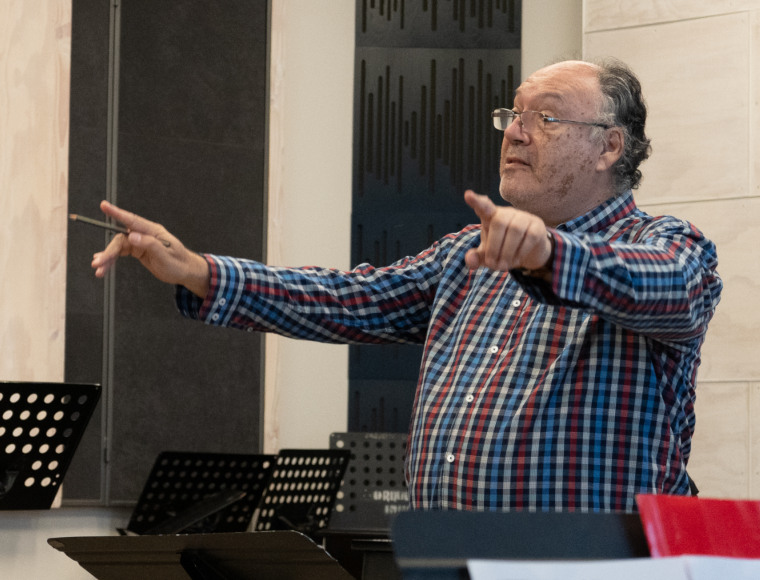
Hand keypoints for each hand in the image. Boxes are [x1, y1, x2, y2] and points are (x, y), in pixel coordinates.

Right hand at [90, 200, 209, 297]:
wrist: (185, 272)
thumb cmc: (178, 263)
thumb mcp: (166, 256)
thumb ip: (150, 245)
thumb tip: (131, 236)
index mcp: (153, 231)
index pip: (132, 220)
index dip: (117, 213)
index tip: (104, 205)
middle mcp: (145, 234)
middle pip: (121, 239)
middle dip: (108, 251)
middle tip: (97, 263)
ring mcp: (140, 242)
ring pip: (118, 247)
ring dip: (107, 258)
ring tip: (98, 270)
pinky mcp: (138, 250)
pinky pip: (121, 253)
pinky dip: (112, 260)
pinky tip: (104, 268)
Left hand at [463, 190, 552, 276]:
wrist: (528, 254)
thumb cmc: (502, 250)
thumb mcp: (487, 257)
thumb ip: (475, 258)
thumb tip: (470, 260)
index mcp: (490, 216)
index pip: (483, 206)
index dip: (476, 201)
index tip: (468, 195)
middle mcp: (507, 213)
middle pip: (499, 222)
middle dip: (494, 246)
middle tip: (492, 264)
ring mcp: (523, 217)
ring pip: (515, 229)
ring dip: (507, 251)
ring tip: (503, 265)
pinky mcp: (537, 225)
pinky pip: (530, 236)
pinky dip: (521, 251)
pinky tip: (516, 259)